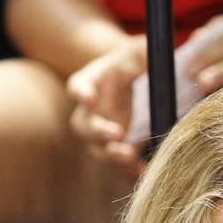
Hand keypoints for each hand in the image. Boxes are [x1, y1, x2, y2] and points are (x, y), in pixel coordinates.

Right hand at [66, 35, 147, 178]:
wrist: (136, 76)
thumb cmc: (135, 60)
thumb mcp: (140, 50)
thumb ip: (141, 53)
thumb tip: (137, 70)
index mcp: (92, 81)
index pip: (78, 86)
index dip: (81, 92)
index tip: (88, 97)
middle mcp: (90, 111)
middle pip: (83, 126)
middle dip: (97, 132)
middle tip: (116, 133)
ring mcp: (101, 132)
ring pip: (97, 150)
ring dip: (111, 156)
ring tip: (130, 156)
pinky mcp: (115, 148)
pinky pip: (117, 165)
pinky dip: (128, 171)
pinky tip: (144, 171)